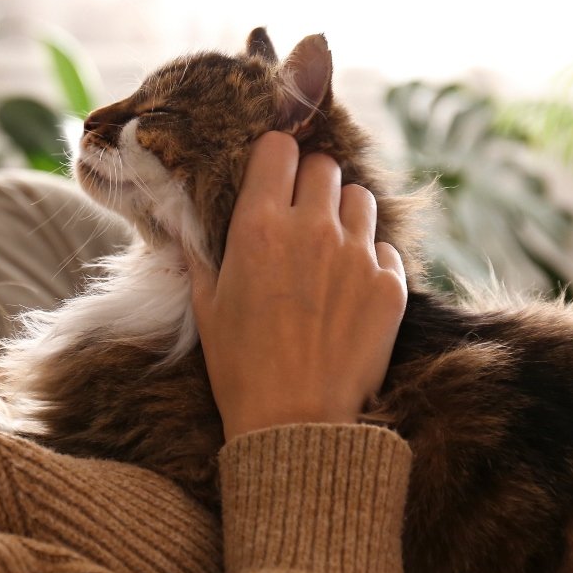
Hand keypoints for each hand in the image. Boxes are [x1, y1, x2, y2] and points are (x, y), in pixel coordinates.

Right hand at [186, 132, 406, 439]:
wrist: (295, 424)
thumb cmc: (240, 367)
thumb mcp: (206, 305)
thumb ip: (199, 251)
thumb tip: (180, 219)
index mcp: (258, 226)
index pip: (278, 148)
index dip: (274, 157)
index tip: (272, 174)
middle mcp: (312, 229)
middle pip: (323, 166)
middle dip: (310, 182)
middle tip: (300, 213)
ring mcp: (357, 255)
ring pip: (361, 198)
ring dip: (344, 214)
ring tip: (329, 249)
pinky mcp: (391, 284)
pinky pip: (385, 247)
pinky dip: (370, 259)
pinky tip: (349, 290)